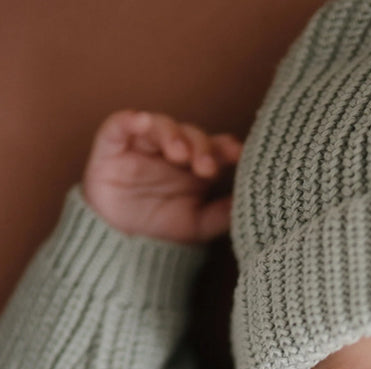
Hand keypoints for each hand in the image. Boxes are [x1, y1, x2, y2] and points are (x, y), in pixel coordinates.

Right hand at [82, 110, 242, 243]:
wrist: (121, 246)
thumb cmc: (163, 231)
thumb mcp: (199, 226)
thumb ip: (224, 214)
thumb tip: (257, 201)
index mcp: (194, 164)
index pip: (215, 147)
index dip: (226, 147)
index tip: (238, 156)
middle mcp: (171, 150)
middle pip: (191, 134)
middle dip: (200, 147)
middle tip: (205, 168)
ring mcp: (143, 145)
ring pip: (160, 125)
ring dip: (172, 135)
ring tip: (179, 154)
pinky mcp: (113, 145)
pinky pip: (120, 124)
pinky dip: (131, 119)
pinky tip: (142, 122)